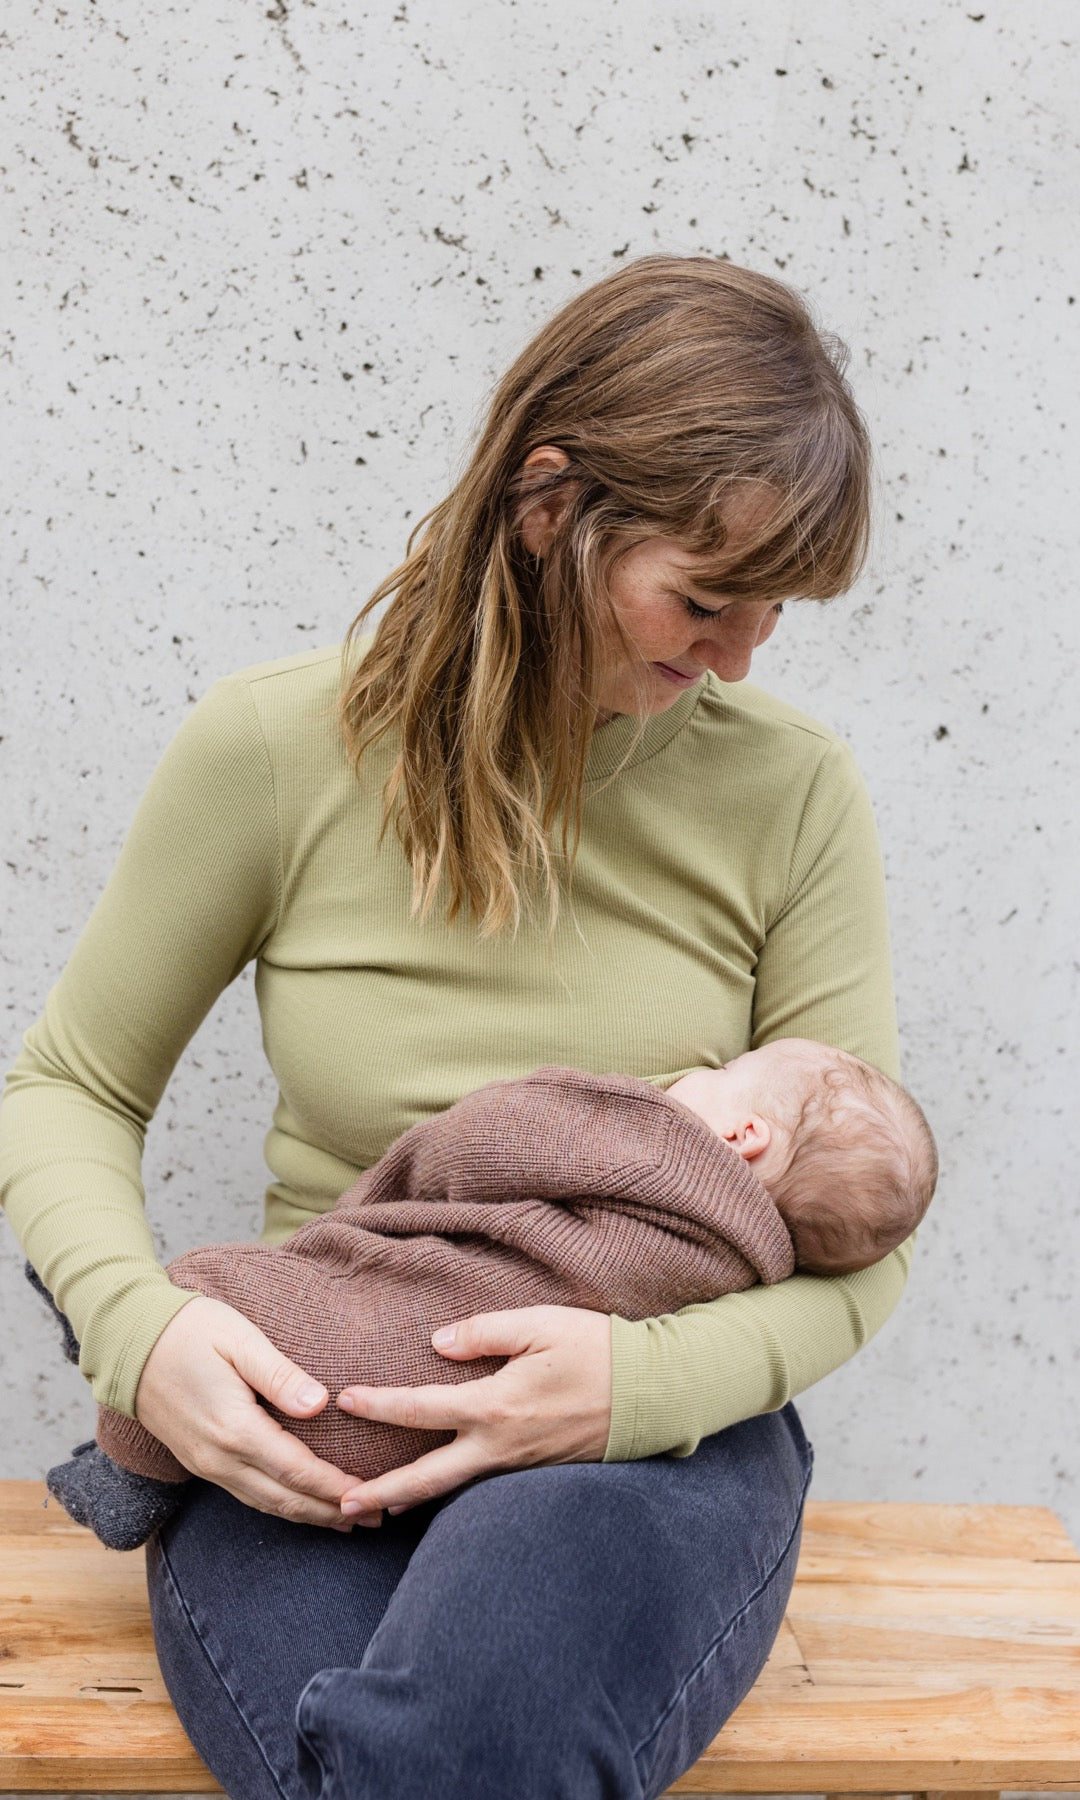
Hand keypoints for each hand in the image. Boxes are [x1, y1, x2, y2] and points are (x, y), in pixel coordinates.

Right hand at [134, 1295, 355, 1529]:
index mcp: (234, 1427)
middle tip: (374, 1519)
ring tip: (345, 1521)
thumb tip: (320, 1405)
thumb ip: (281, 1375)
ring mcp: (205, 1463)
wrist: (129, 1340)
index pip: (297, 1470)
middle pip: (284, 1499)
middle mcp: (219, 1456)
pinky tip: (299, 1505)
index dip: (335, 1486)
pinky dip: (279, 1506)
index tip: (370, 1493)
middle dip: (330, 1512)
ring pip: (264, 1504)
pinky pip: (246, 1495)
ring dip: (307, 1516)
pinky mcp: (198, 1461)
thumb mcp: (239, 1339)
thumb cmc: (190, 1330)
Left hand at [334, 1304, 611, 1524]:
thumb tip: (437, 1342)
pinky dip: (452, 1492)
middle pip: (429, 1476)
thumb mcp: (541, 1324)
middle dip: (383, 1490)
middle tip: (339, 1505)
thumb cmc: (598, 1349)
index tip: (345, 1401)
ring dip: (413, 1497)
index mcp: (497, 1405)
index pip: (422, 1408)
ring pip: (455, 1488)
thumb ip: (485, 1331)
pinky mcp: (537, 1471)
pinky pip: (483, 1486)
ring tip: (376, 1507)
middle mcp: (502, 1446)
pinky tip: (436, 1491)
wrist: (653, 1393)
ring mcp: (520, 1465)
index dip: (380, 1405)